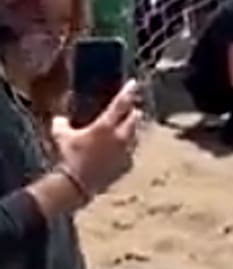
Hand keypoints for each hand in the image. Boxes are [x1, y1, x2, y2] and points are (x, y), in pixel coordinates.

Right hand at [53, 80, 140, 196]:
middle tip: (128, 110)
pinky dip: (127, 149)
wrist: (76, 184)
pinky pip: (131, 153)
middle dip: (132, 113)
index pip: (121, 104)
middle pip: (134, 118)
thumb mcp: (61, 136)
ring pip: (135, 136)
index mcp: (106, 126)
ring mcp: (126, 152)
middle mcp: (121, 137)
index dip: (128, 92)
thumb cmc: (68, 157)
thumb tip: (60, 119)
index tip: (134, 84)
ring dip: (131, 130)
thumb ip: (61, 123)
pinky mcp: (127, 165)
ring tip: (125, 129)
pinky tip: (120, 150)